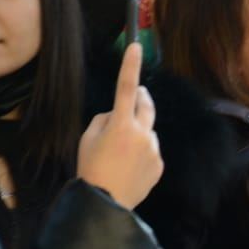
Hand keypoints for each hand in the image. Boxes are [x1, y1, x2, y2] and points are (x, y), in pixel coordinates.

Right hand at [77, 43, 162, 209]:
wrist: (105, 201)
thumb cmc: (91, 167)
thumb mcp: (88, 137)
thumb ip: (106, 120)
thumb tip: (118, 115)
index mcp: (121, 124)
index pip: (126, 87)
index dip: (130, 66)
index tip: (135, 47)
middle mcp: (142, 134)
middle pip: (146, 106)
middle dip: (142, 98)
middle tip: (138, 96)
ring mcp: (154, 150)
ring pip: (148, 132)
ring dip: (138, 134)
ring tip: (121, 154)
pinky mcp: (159, 164)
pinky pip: (151, 150)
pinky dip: (143, 152)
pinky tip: (130, 167)